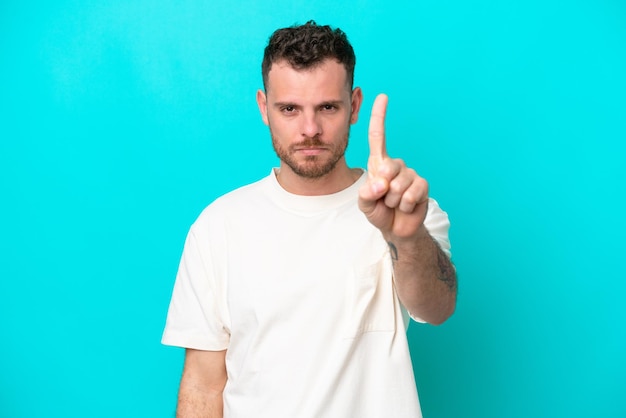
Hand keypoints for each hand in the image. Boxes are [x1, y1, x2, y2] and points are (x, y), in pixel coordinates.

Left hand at [358, 94, 428, 239]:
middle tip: (384, 199)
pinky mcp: (423, 185)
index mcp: (379, 163)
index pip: (378, 136)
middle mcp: (396, 165)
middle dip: (383, 189)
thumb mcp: (365, 204)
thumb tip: (381, 183)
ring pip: (399, 185)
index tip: (383, 96)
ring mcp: (411, 174)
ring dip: (393, 200)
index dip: (379, 116)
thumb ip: (366, 194)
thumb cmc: (379, 211)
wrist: (396, 228)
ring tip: (394, 204)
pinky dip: (406, 205)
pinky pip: (412, 193)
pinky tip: (406, 206)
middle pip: (388, 168)